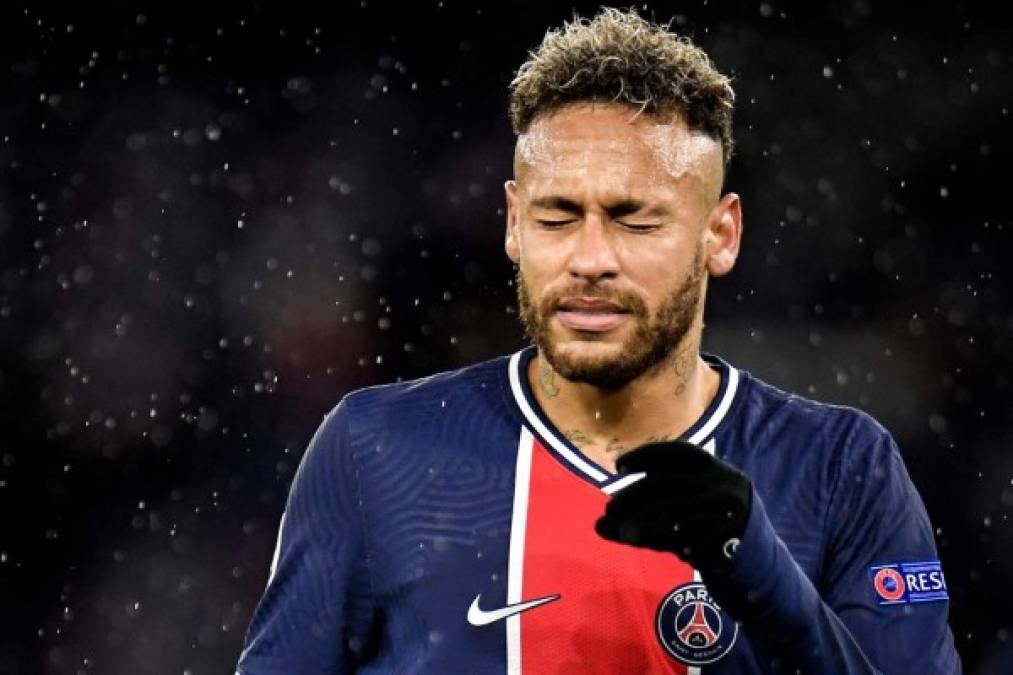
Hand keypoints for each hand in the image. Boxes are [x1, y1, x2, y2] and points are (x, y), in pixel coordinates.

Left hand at [595, 439, 751, 572]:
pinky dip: (655, 536)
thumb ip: (646, 507)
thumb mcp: (685, 501)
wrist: (755, 553)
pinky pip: (683, 537)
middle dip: (633, 495)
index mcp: (715, 467)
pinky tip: (633, 538)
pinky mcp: (725, 539)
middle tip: (609, 507)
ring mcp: (724, 513)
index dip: (646, 455)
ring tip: (616, 529)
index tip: (619, 466)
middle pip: (669, 484)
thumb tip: (599, 525)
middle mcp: (721, 486)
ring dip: (639, 520)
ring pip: (673, 513)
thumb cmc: (708, 519)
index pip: (678, 452)